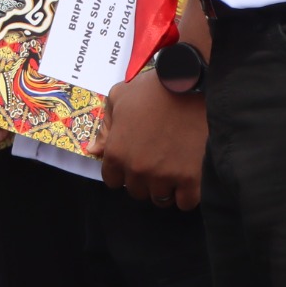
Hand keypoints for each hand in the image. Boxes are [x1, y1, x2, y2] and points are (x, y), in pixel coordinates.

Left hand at [89, 73, 205, 207]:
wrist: (191, 84)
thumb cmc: (153, 87)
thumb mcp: (120, 98)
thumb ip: (106, 127)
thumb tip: (94, 151)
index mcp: (116, 152)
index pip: (113, 181)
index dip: (124, 171)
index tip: (136, 161)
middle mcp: (137, 169)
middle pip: (137, 191)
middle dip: (145, 179)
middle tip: (158, 162)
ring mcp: (164, 176)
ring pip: (161, 199)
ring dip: (166, 188)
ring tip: (175, 167)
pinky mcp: (191, 179)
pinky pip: (185, 202)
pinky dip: (188, 193)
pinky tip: (190, 177)